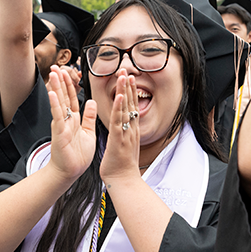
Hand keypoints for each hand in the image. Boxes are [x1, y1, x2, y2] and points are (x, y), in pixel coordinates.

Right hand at [46, 66, 96, 183]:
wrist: (70, 172)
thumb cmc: (78, 155)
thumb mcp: (88, 132)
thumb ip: (89, 117)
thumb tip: (91, 101)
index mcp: (74, 120)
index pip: (72, 98)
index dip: (71, 84)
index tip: (68, 71)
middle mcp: (66, 120)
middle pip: (64, 97)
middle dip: (61, 81)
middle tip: (57, 66)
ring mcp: (62, 126)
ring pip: (59, 103)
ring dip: (56, 88)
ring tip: (54, 73)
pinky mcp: (59, 133)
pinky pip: (57, 117)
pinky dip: (55, 105)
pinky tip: (52, 94)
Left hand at [99, 71, 141, 185]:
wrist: (123, 181)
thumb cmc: (120, 166)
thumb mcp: (123, 146)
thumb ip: (123, 134)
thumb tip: (121, 128)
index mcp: (131, 131)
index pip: (131, 107)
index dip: (130, 92)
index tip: (129, 78)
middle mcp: (131, 130)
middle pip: (131, 104)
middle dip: (129, 87)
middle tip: (127, 70)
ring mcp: (126, 134)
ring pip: (126, 109)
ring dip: (125, 92)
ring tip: (124, 76)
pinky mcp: (119, 139)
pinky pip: (119, 121)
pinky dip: (119, 108)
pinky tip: (120, 96)